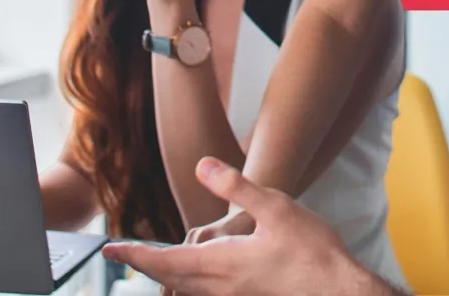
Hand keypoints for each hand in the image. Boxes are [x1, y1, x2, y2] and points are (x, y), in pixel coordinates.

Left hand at [103, 158, 382, 295]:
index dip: (135, 254)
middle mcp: (220, 286)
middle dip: (146, 266)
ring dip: (166, 276)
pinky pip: (205, 295)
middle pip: (170, 279)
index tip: (111, 248)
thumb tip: (203, 166)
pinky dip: (189, 285)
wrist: (337, 290)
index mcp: (222, 263)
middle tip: (125, 254)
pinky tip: (200, 275)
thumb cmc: (311, 250)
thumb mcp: (275, 207)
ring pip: (186, 290)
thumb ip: (237, 187)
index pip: (165, 259)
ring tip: (157, 263)